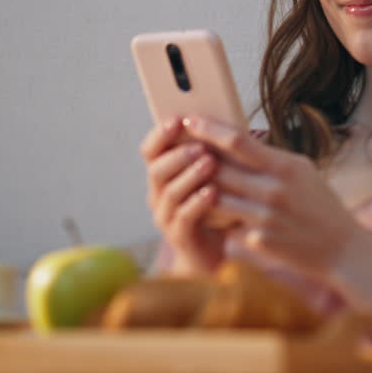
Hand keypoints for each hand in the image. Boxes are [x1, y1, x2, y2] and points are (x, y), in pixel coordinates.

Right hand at [140, 117, 228, 275]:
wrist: (213, 252)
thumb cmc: (215, 206)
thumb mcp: (212, 176)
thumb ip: (210, 153)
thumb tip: (222, 122)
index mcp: (162, 175)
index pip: (150, 151)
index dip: (160, 134)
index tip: (177, 120)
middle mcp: (157, 195)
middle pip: (156, 170)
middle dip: (178, 155)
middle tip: (200, 146)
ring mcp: (165, 217)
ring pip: (170, 193)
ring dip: (190, 176)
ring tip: (210, 164)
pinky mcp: (179, 237)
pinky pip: (184, 217)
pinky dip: (198, 203)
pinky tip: (213, 193)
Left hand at [181, 116, 363, 277]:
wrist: (342, 249)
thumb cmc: (320, 206)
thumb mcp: (302, 172)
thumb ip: (271, 157)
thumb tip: (236, 139)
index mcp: (285, 167)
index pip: (237, 141)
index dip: (209, 129)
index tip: (190, 120)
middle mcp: (273, 190)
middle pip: (219, 169)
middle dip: (196, 160)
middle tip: (182, 153)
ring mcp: (265, 218)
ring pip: (214, 199)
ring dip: (201, 192)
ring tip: (195, 186)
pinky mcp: (258, 242)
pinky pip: (225, 226)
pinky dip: (216, 220)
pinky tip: (213, 218)